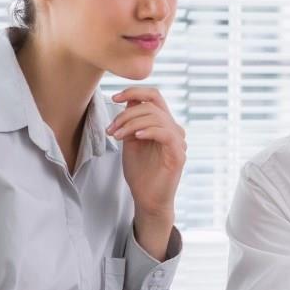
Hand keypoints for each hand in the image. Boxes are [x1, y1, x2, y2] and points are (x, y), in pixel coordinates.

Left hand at [107, 87, 185, 257]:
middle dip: (126, 114)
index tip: (114, 97)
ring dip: (131, 123)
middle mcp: (173, 129)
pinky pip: (165, 133)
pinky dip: (148, 131)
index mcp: (163, 123)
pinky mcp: (178, 154)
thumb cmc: (140, 172)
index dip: (134, 91)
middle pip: (152, 105)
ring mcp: (178, 141)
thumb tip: (129, 100)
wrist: (147, 198)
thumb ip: (132, 122)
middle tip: (111, 130)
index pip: (154, 96)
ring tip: (117, 136)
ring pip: (156, 117)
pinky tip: (135, 137)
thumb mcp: (131, 141)